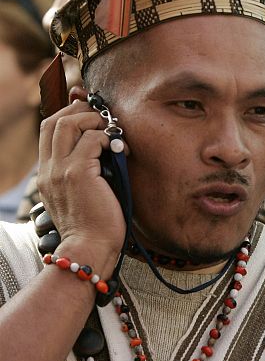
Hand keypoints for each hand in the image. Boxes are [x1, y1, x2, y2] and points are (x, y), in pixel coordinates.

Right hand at [37, 97, 126, 274]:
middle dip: (80, 111)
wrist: (90, 249)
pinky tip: (122, 150)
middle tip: (104, 118)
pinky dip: (109, 138)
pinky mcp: (78, 173)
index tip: (91, 115)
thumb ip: (85, 171)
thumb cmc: (95, 225)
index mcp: (47, 175)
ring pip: (68, 124)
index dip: (69, 115)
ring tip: (112, 131)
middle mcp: (48, 170)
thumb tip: (104, 148)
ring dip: (94, 120)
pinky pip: (93, 139)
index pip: (48, 131)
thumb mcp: (83, 194)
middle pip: (55, 121)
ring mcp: (60, 170)